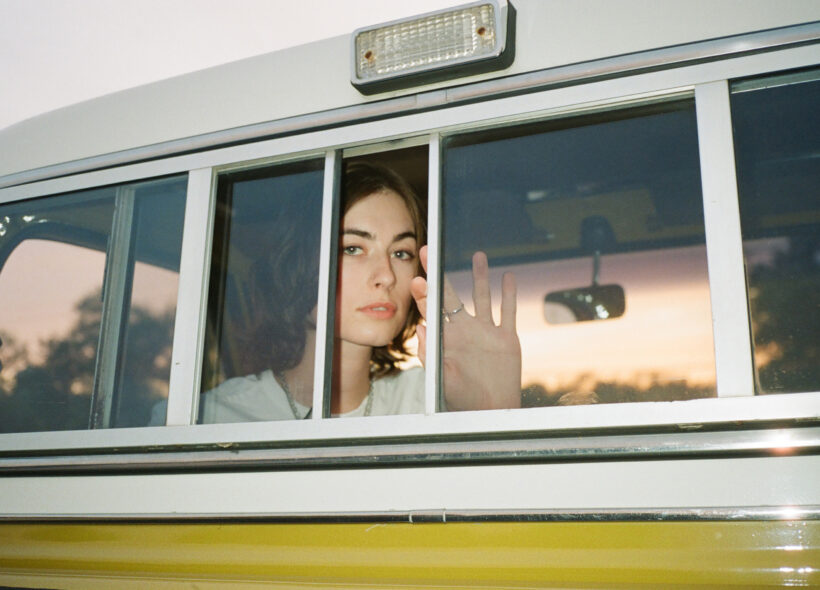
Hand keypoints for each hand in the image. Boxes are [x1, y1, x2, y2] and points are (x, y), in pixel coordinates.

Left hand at [411, 246, 520, 410]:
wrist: (490, 412)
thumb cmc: (462, 400)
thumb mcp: (442, 379)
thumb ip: (432, 355)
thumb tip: (422, 328)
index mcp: (447, 339)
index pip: (432, 310)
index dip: (424, 294)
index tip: (417, 277)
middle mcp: (464, 331)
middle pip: (451, 296)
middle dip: (440, 275)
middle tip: (429, 252)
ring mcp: (486, 333)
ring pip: (483, 297)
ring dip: (480, 277)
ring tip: (478, 255)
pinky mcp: (506, 338)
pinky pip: (508, 312)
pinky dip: (509, 294)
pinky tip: (508, 277)